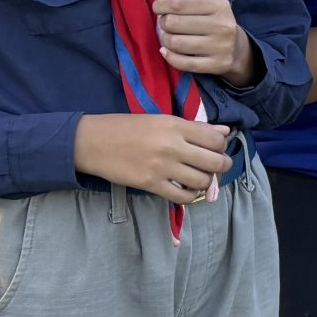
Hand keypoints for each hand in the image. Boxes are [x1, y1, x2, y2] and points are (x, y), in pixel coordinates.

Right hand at [72, 113, 232, 201]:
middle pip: (215, 162)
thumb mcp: (160, 120)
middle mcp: (172, 146)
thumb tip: (225, 131)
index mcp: (175, 125)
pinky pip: (183, 196)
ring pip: (202, 181)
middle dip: (222, 166)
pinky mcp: (151, 184)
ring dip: (206, 181)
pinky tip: (186, 188)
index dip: (221, 147)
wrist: (92, 141)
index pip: (215, 140)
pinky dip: (190, 195)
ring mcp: (162, 167)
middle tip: (216, 167)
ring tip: (199, 177)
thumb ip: (194, 127)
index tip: (216, 149)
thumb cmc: (126, 128)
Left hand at [153, 0, 250, 80]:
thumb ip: (185, 2)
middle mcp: (222, 25)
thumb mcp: (207, 5)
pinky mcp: (216, 65)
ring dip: (165, 40)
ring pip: (175, 43)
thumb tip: (159, 6)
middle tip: (165, 25)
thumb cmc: (214, 22)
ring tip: (167, 37)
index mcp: (219, 5)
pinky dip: (169, 57)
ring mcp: (220, 47)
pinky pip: (182, 63)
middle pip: (173, 23)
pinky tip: (166, 51)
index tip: (157, 8)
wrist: (237, 48)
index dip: (161, 5)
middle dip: (163, 23)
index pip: (179, 3)